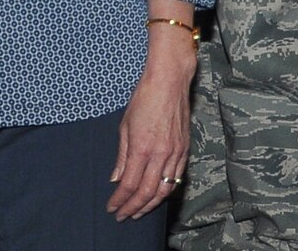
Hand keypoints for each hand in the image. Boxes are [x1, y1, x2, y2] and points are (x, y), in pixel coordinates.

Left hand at [107, 27, 192, 219]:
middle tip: (123, 215)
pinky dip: (165, 192)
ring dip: (150, 205)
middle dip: (133, 208)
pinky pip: (176, 178)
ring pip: (164, 190)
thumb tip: (116, 178)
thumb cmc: (144, 98)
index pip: (129, 184)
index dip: (120, 200)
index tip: (112, 207)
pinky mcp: (185, 150)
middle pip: (146, 192)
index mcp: (142, 147)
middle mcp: (160, 154)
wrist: (169, 81)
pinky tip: (156, 195)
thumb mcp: (125, 125)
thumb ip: (122, 155)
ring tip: (138, 212)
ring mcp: (175, 153)